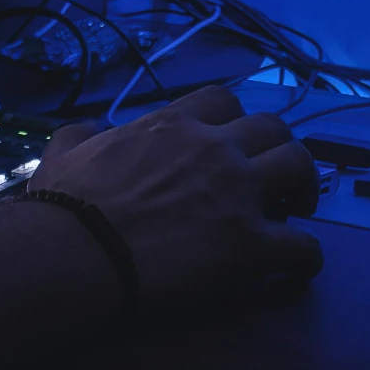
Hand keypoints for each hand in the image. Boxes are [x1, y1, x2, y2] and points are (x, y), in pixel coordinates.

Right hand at [28, 86, 321, 306]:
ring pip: (300, 168)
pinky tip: (298, 268)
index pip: (221, 101)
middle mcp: (215, 151)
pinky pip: (303, 246)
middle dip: (276, 147)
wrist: (75, 254)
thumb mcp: (64, 151)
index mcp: (172, 125)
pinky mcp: (253, 246)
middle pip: (273, 127)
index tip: (228, 142)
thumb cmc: (64, 205)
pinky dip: (305, 256)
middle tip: (269, 175)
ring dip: (304, 186)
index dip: (231, 121)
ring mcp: (239, 195)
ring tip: (296, 209)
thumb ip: (83, 134)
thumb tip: (90, 131)